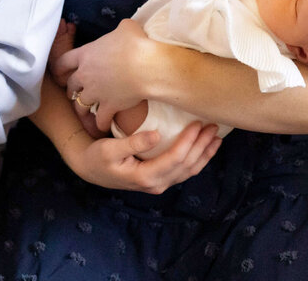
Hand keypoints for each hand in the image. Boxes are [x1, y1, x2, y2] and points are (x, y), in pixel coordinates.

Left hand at [51, 18, 150, 131]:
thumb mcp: (126, 27)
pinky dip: (101, 124)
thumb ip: (120, 29)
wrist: (147, 66)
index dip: (60, 68)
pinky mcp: (109, 106)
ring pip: (80, 105)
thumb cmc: (136, 43)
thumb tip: (126, 29)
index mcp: (85, 54)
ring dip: (82, 109)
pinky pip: (100, 120)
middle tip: (75, 93)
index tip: (60, 73)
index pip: (63, 62)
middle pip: (71, 85)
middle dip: (72, 89)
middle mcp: (85, 75)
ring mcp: (95, 92)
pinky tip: (103, 126)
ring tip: (85, 113)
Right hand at [60, 121, 221, 193]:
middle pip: (187, 165)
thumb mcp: (110, 148)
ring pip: (189, 170)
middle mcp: (156, 184)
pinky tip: (205, 148)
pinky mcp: (160, 179)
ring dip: (204, 154)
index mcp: (145, 177)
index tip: (197, 123)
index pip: (175, 159)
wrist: (90, 170)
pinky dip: (198, 159)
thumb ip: (134, 143)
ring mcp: (159, 184)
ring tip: (216, 137)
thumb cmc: (98, 156)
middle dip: (202, 145)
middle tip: (213, 126)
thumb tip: (158, 135)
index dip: (189, 141)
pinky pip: (184, 171)